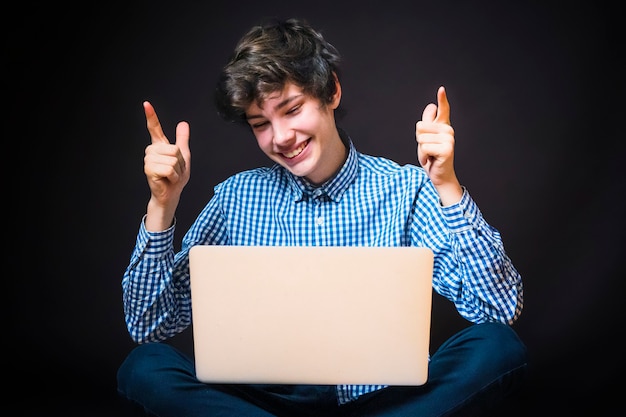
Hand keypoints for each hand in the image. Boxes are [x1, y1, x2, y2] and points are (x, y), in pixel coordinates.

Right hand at [143, 101, 190, 229]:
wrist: (171, 194)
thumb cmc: (176, 177)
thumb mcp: (184, 156)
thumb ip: (182, 140)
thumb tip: (183, 123)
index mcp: (160, 146)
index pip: (154, 128)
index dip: (151, 116)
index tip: (146, 104)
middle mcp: (152, 150)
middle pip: (174, 149)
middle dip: (180, 162)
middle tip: (175, 171)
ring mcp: (149, 159)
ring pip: (173, 159)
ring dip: (177, 170)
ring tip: (171, 176)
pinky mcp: (149, 169)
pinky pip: (169, 168)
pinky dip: (174, 176)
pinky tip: (168, 180)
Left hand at [415, 86, 461, 204]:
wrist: (439, 175)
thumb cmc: (432, 156)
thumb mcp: (426, 138)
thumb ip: (428, 123)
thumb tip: (431, 106)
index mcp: (443, 126)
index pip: (443, 109)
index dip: (442, 99)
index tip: (441, 89)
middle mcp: (448, 130)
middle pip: (420, 127)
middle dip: (419, 141)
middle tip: (428, 150)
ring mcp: (449, 139)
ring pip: (421, 138)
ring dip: (421, 150)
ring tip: (430, 155)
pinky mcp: (446, 149)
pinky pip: (424, 147)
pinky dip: (424, 156)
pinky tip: (432, 159)